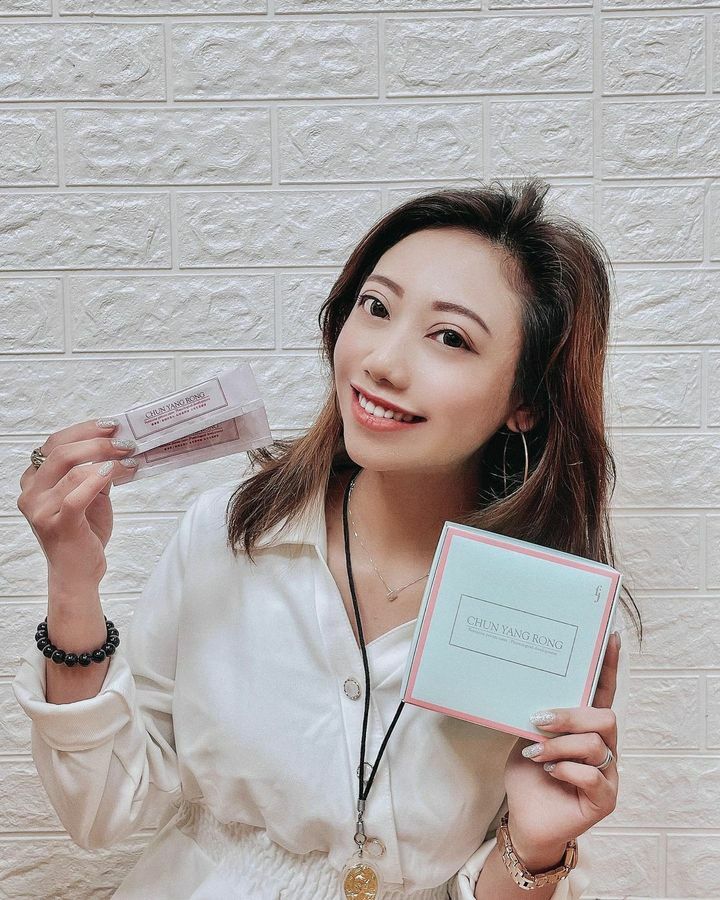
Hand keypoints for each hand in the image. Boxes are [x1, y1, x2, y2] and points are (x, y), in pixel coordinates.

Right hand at [17, 419, 136, 585]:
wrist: (78, 573)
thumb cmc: (83, 533)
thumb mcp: (89, 495)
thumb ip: (94, 472)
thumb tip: (117, 446)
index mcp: (34, 482)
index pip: (54, 444)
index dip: (84, 431)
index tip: (110, 426)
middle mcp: (31, 493)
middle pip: (61, 452)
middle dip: (97, 442)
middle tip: (124, 442)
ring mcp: (41, 510)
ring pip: (72, 470)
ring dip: (106, 460)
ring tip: (128, 460)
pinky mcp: (58, 524)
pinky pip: (78, 494)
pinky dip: (99, 478)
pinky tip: (116, 472)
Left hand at [501, 631, 620, 868]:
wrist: (525, 817)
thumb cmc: (529, 772)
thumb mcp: (527, 734)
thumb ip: (536, 714)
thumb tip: (525, 683)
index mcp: (586, 726)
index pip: (604, 692)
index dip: (609, 666)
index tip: (611, 638)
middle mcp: (603, 746)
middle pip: (605, 717)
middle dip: (570, 715)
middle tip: (540, 720)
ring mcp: (608, 773)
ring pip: (595, 744)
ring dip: (559, 745)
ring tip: (535, 752)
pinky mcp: (605, 798)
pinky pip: (594, 775)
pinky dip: (567, 769)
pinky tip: (550, 771)